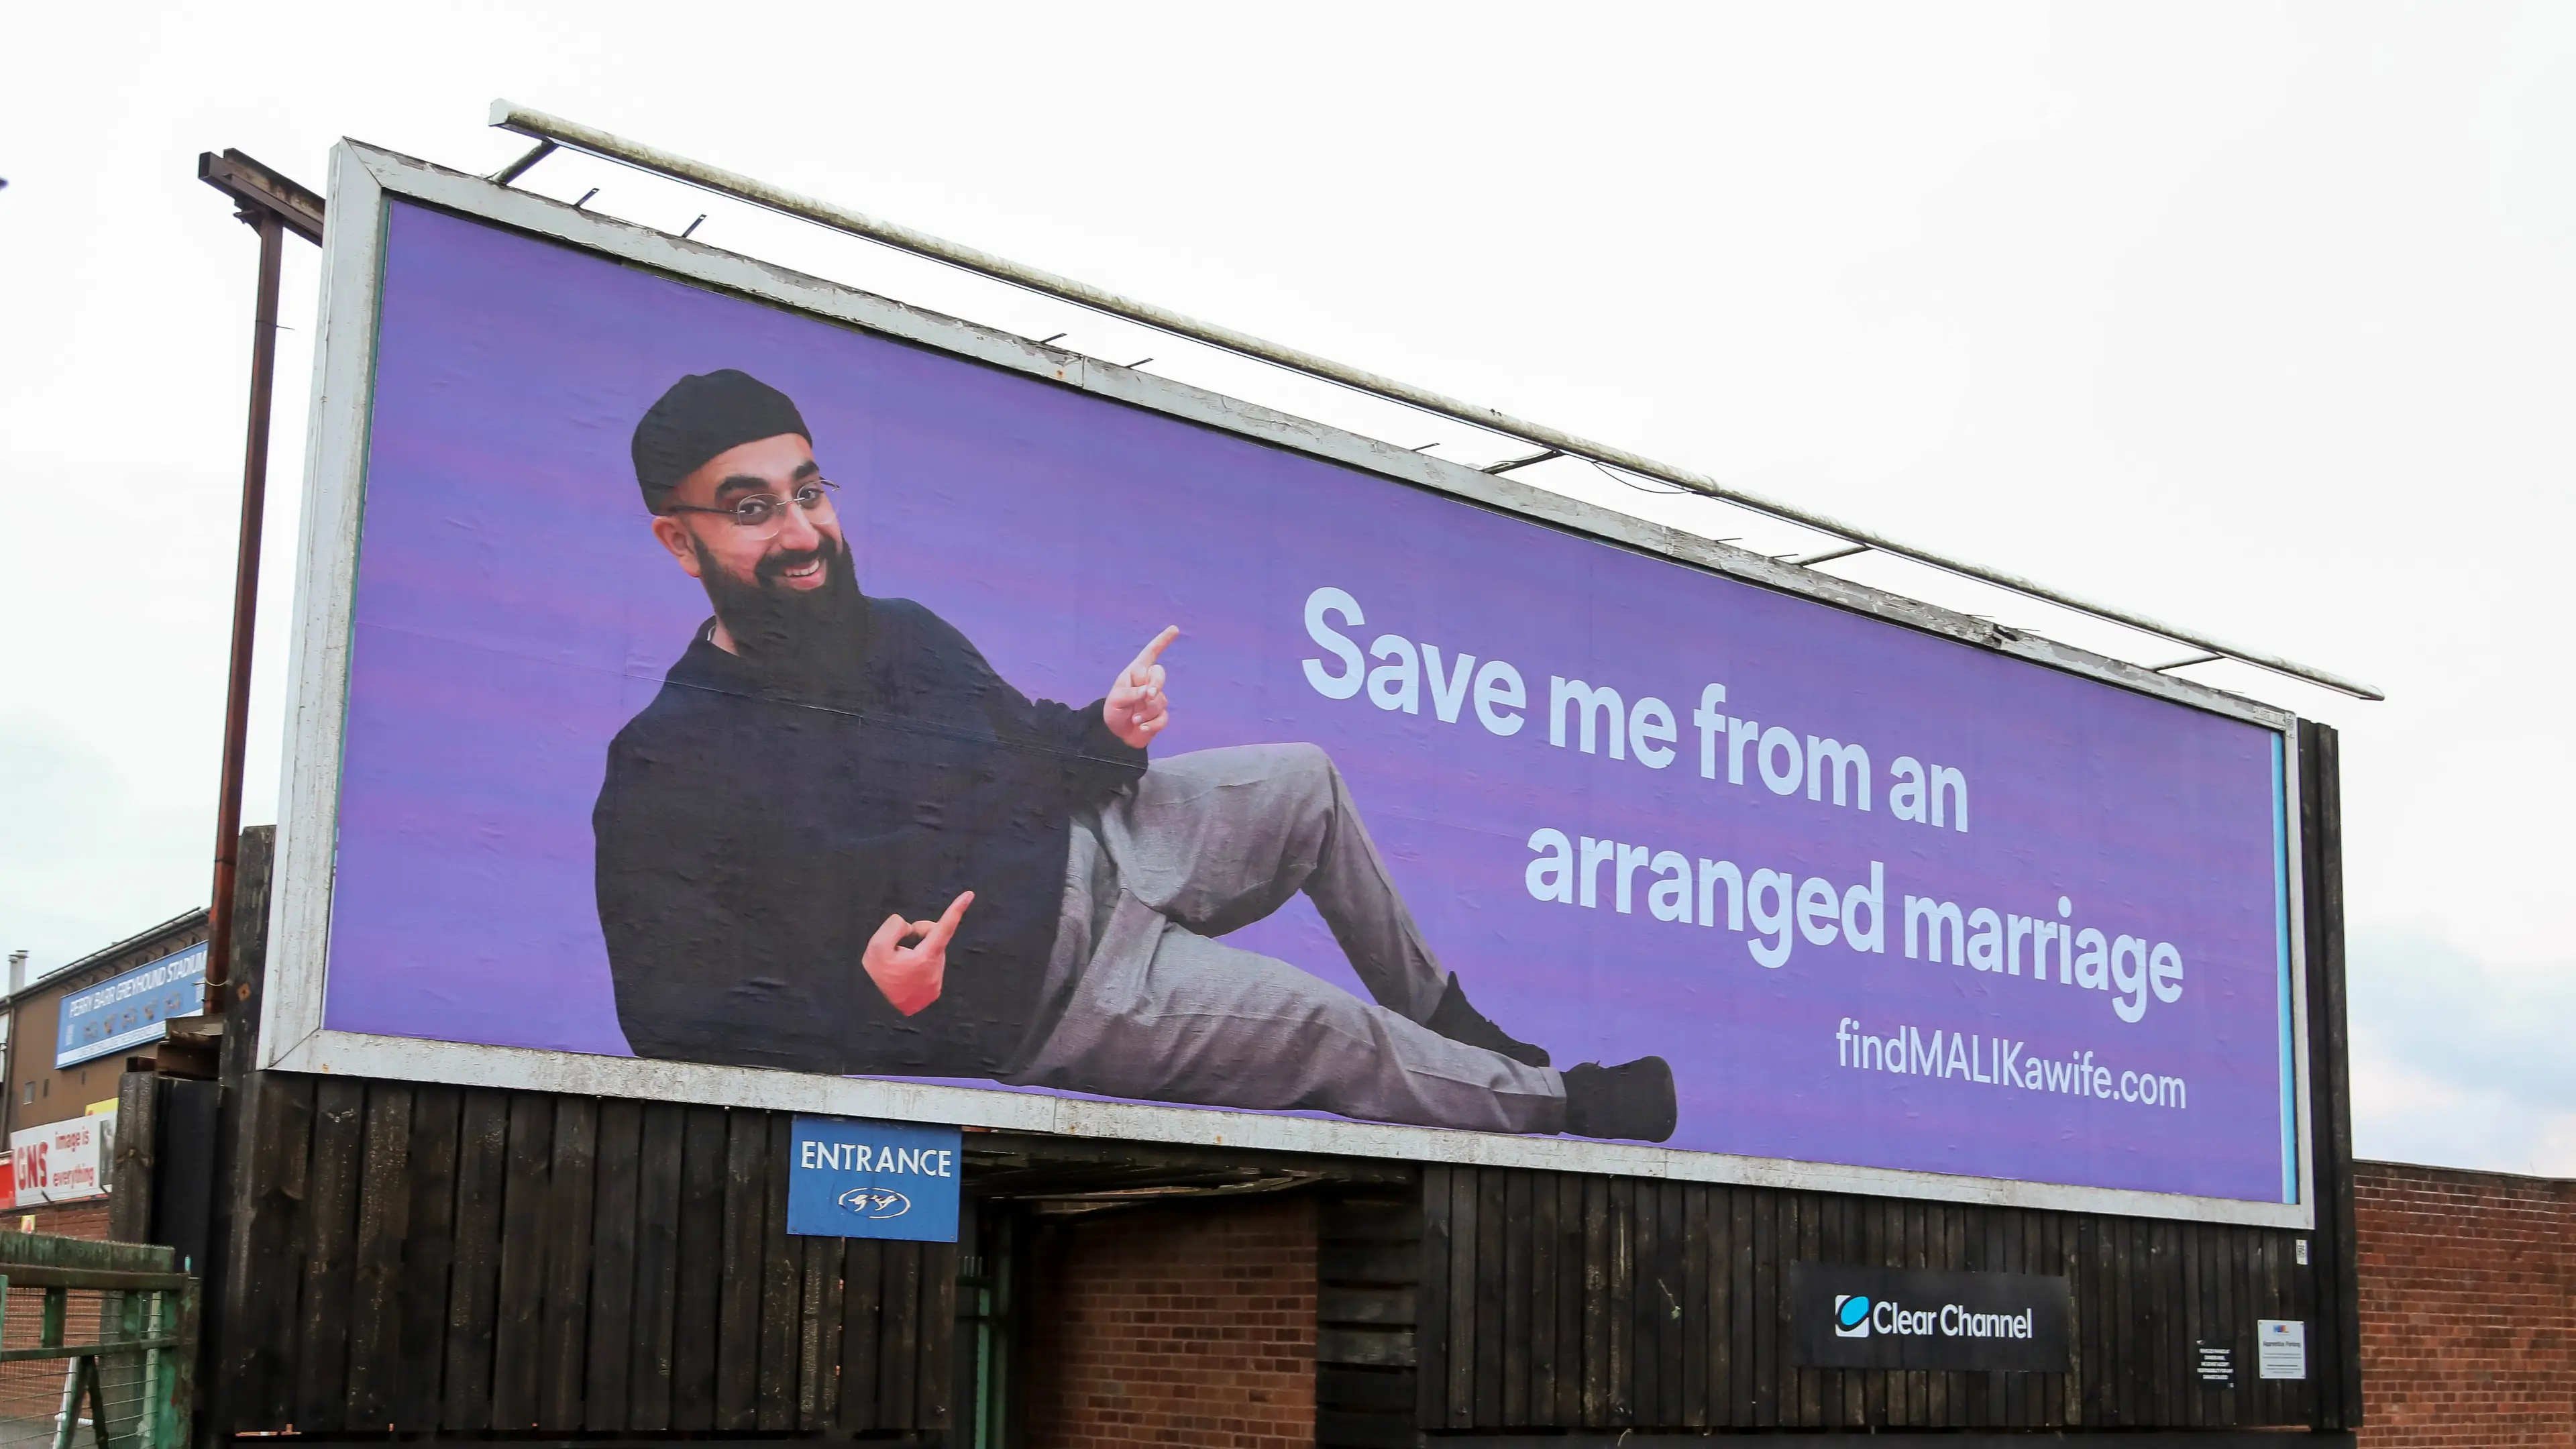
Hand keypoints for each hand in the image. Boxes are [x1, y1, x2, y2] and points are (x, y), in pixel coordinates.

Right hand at [862, 890, 972, 1016]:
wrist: (876, 1010)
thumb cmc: (879, 977)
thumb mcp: (877, 947)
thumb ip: (894, 927)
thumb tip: (908, 927)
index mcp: (926, 957)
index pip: (944, 927)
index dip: (957, 909)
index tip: (970, 895)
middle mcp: (937, 968)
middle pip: (932, 936)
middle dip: (916, 933)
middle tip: (898, 946)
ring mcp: (937, 980)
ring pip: (929, 950)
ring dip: (915, 950)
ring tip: (899, 964)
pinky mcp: (934, 989)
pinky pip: (928, 964)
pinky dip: (916, 963)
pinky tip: (904, 973)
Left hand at [1103, 625, 1178, 749]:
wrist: (1115, 735)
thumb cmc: (1113, 711)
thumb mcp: (1116, 699)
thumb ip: (1131, 693)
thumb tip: (1148, 691)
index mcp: (1136, 673)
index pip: (1151, 653)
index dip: (1162, 641)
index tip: (1174, 629)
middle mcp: (1148, 683)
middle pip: (1160, 675)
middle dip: (1156, 685)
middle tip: (1148, 696)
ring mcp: (1156, 700)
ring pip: (1160, 701)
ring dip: (1144, 712)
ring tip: (1133, 718)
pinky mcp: (1160, 716)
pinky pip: (1162, 718)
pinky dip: (1151, 724)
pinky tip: (1141, 727)